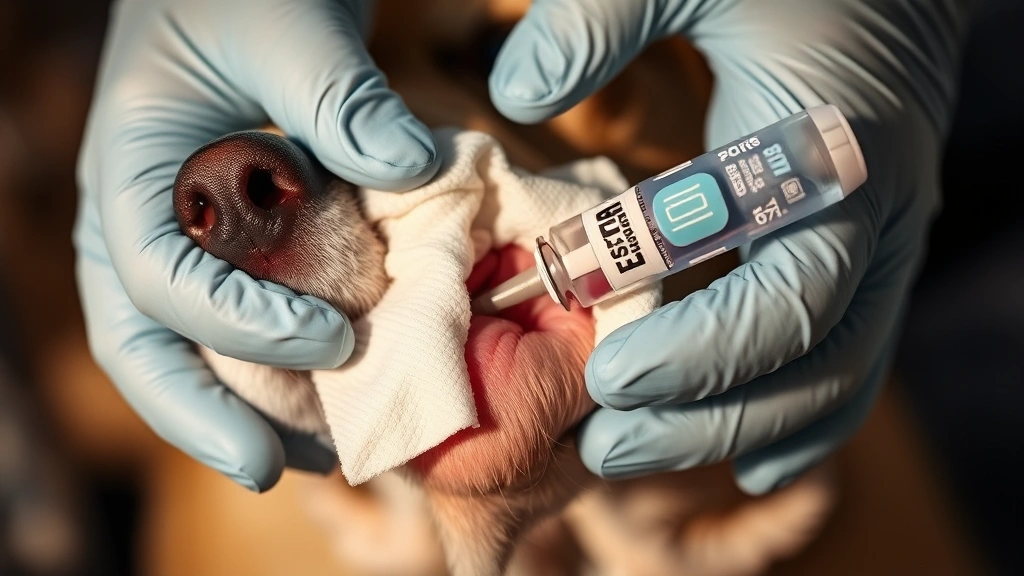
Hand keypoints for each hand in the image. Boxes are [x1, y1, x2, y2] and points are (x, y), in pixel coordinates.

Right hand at [75, 0, 438, 490]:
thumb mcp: (289, 25)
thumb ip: (339, 97)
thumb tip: (410, 171)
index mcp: (132, 172)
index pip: (160, 278)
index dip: (238, 326)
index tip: (332, 343)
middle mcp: (142, 220)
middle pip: (143, 341)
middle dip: (198, 416)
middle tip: (268, 471)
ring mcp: (181, 240)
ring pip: (184, 348)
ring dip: (239, 410)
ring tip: (313, 456)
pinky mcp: (230, 248)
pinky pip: (237, 325)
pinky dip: (275, 372)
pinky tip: (331, 401)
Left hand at [489, 0, 972, 493]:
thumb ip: (602, 19)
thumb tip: (515, 92)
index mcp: (836, 159)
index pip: (787, 295)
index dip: (702, 353)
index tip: (606, 378)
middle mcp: (880, 219)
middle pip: (815, 361)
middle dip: (709, 418)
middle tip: (603, 448)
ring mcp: (886, 244)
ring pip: (839, 375)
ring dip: (744, 430)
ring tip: (640, 453)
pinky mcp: (871, 255)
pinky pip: (852, 356)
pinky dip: (800, 415)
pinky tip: (745, 454)